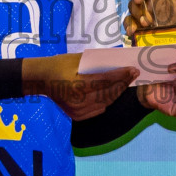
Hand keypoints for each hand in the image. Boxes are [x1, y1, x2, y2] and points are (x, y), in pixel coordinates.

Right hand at [21, 54, 136, 121]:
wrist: (42, 79)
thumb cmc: (61, 64)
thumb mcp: (78, 59)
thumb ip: (97, 63)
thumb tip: (118, 64)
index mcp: (77, 84)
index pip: (105, 81)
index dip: (121, 75)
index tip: (133, 70)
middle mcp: (77, 100)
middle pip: (107, 93)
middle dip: (122, 83)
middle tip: (133, 75)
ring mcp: (77, 110)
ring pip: (105, 102)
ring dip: (117, 92)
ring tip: (125, 82)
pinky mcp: (77, 115)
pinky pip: (98, 109)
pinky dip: (107, 100)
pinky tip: (114, 92)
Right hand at [125, 0, 175, 39]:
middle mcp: (144, 4)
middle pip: (133, 4)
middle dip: (138, 12)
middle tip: (147, 21)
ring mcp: (139, 16)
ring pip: (130, 16)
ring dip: (132, 22)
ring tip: (138, 29)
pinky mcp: (138, 28)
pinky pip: (129, 26)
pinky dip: (129, 29)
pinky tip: (133, 34)